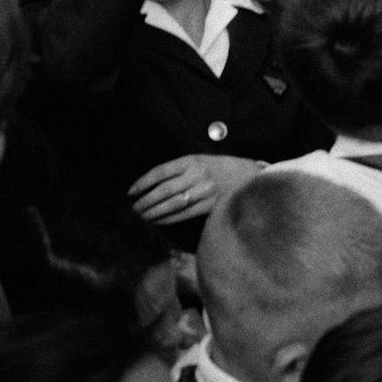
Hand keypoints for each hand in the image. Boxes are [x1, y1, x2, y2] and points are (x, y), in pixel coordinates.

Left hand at [129, 155, 263, 224]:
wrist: (251, 176)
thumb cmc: (222, 168)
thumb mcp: (202, 160)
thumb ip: (181, 169)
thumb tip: (154, 184)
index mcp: (193, 160)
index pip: (161, 171)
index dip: (143, 182)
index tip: (131, 191)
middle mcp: (198, 174)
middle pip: (164, 190)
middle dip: (146, 200)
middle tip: (134, 208)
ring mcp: (205, 191)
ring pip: (173, 203)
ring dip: (155, 212)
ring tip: (142, 216)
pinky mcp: (212, 205)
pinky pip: (186, 214)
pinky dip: (169, 219)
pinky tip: (158, 222)